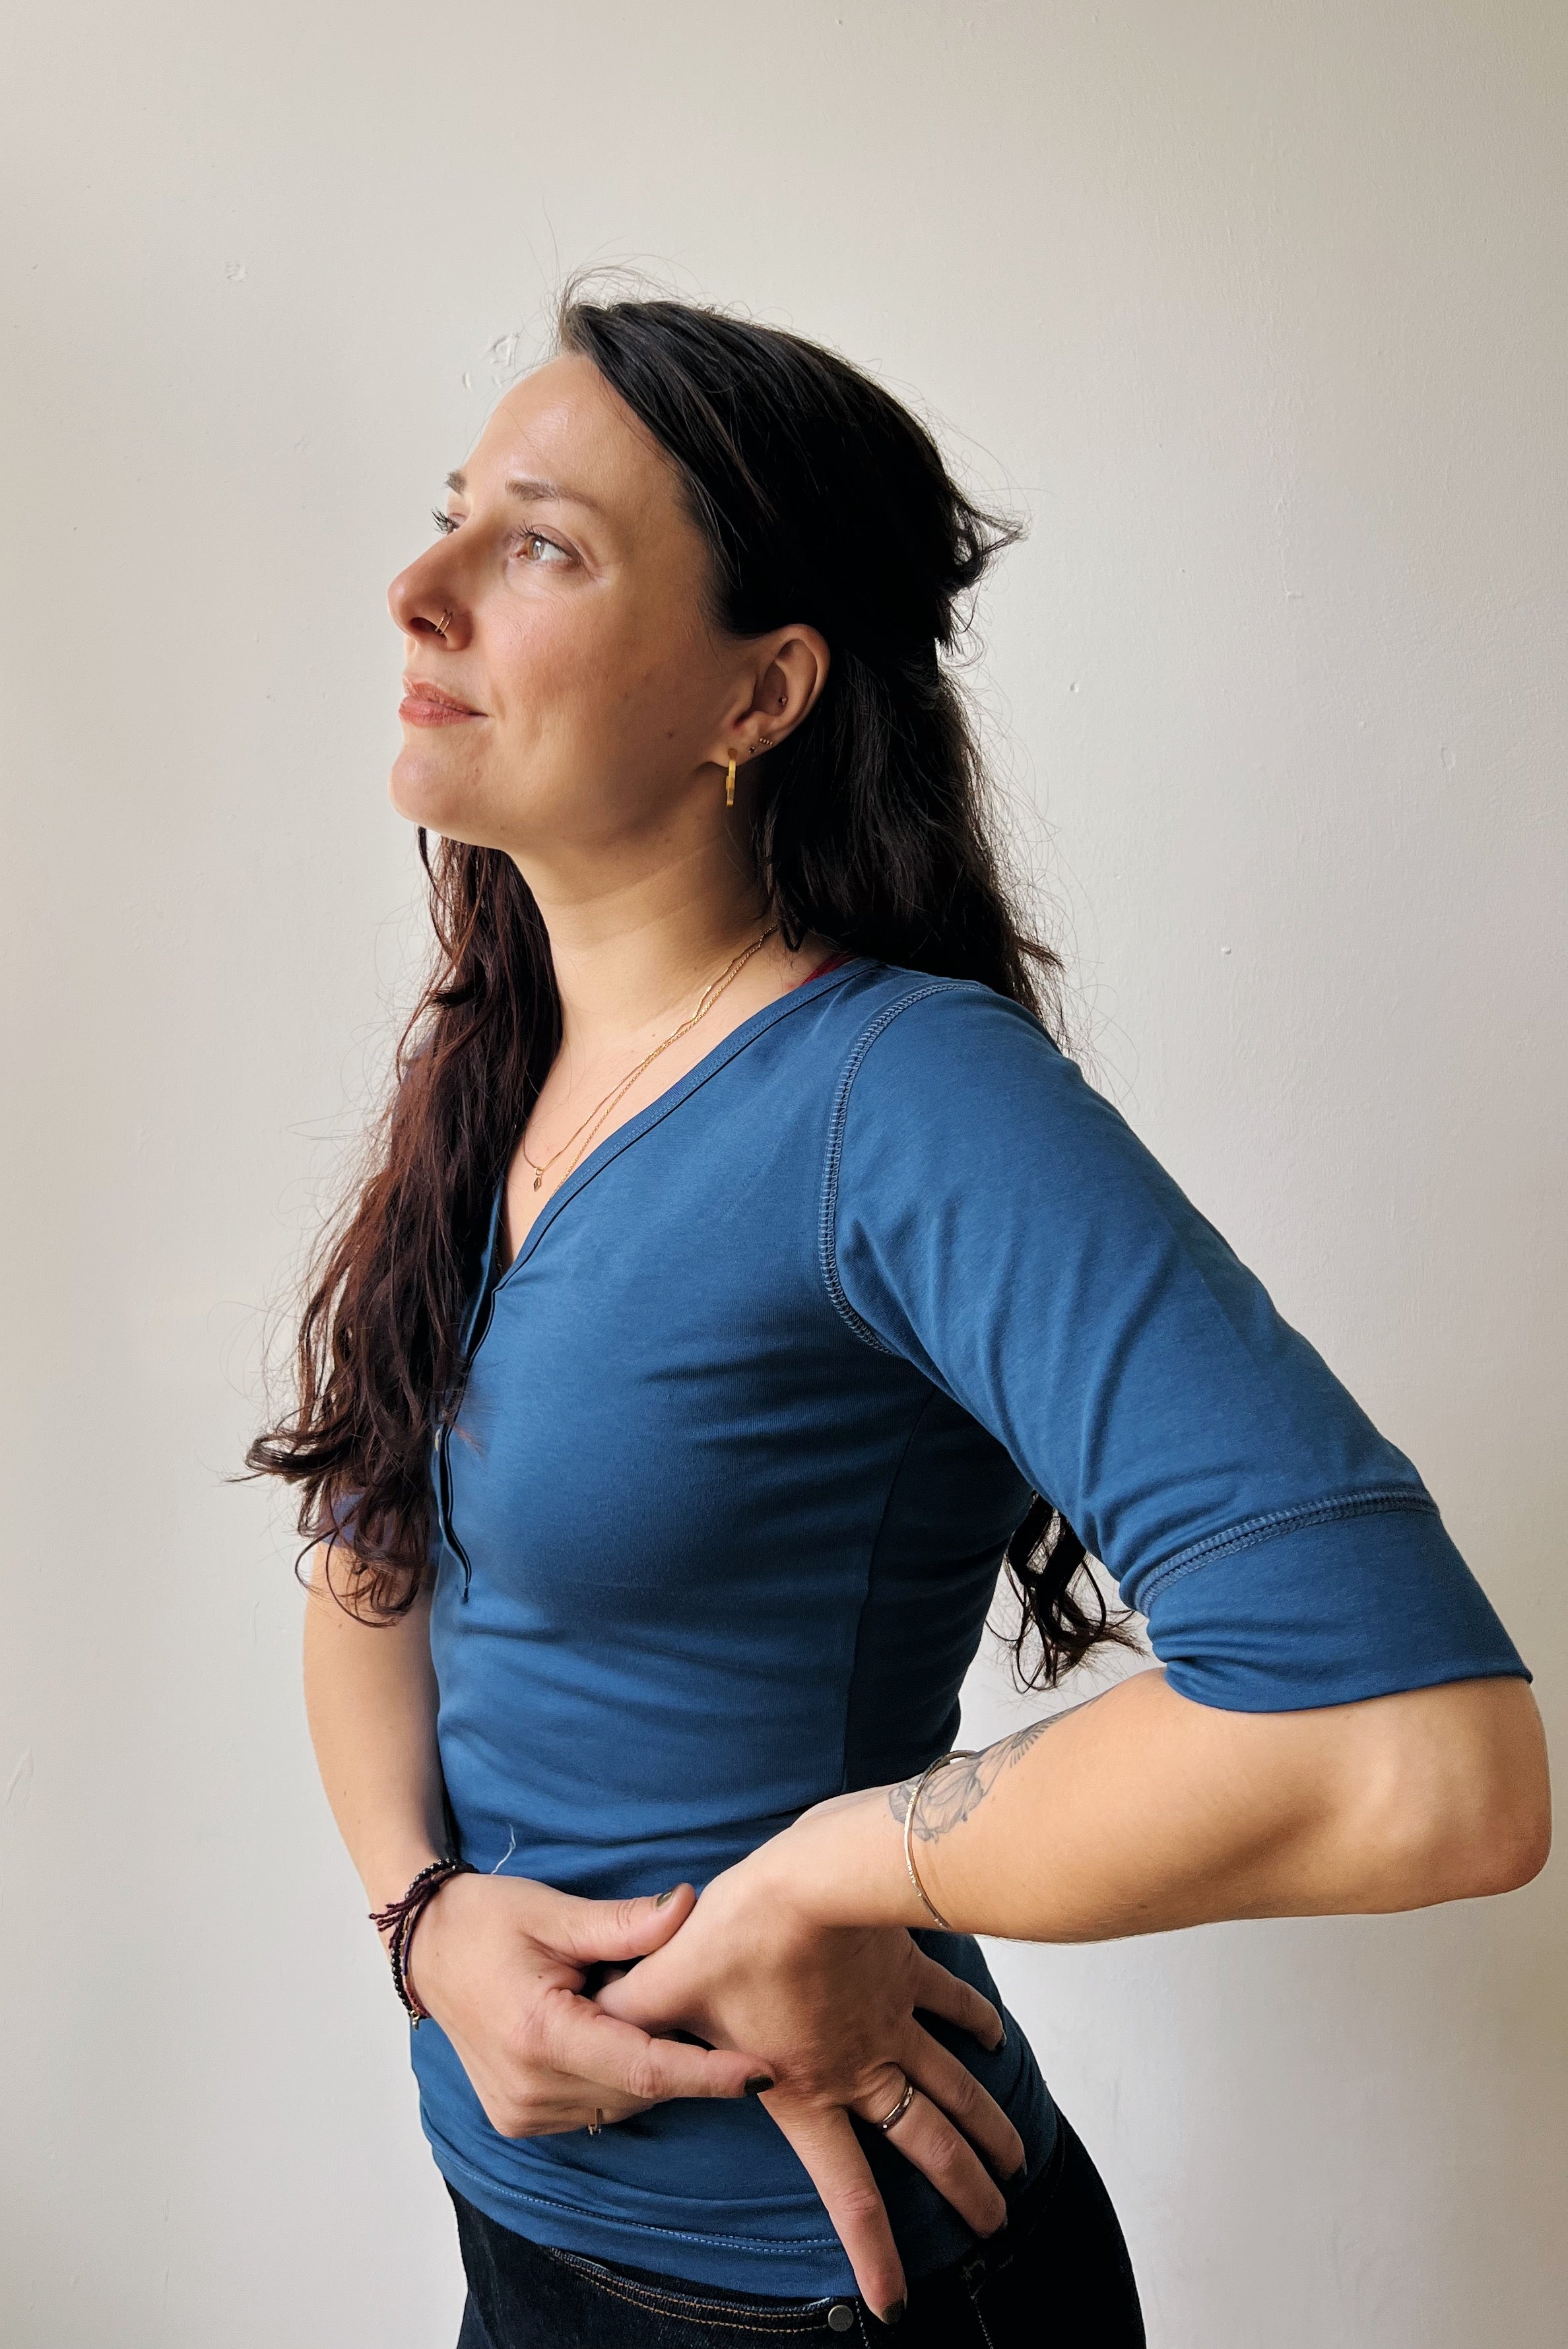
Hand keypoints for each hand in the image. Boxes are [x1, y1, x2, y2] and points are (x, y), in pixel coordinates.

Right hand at [401, 1873, 770, 2137]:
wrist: (424, 1947)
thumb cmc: (487, 1918)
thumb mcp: (554, 1911)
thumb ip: (624, 1923)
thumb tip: (691, 1909)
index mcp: (540, 2036)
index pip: (644, 2068)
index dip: (708, 2075)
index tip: (762, 2071)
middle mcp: (528, 2087)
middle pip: (637, 2088)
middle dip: (677, 2053)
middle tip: (691, 2000)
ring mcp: (519, 2112)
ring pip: (619, 2104)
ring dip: (645, 2066)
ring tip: (634, 2006)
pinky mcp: (516, 2119)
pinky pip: (593, 2108)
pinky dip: (616, 2078)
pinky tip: (608, 2031)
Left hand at [592, 1829, 1024, 2324]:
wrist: (815, 1871)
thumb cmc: (742, 1930)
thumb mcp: (672, 1982)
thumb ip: (635, 2016)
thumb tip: (590, 2030)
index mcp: (807, 2087)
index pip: (849, 2189)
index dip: (873, 2252)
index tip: (895, 2304)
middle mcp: (862, 2066)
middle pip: (927, 2144)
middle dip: (966, 2191)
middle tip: (996, 2227)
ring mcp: (893, 2020)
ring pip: (954, 2088)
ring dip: (987, 2127)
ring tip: (1017, 2165)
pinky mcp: (906, 1970)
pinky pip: (950, 2003)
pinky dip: (976, 2026)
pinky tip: (994, 2045)